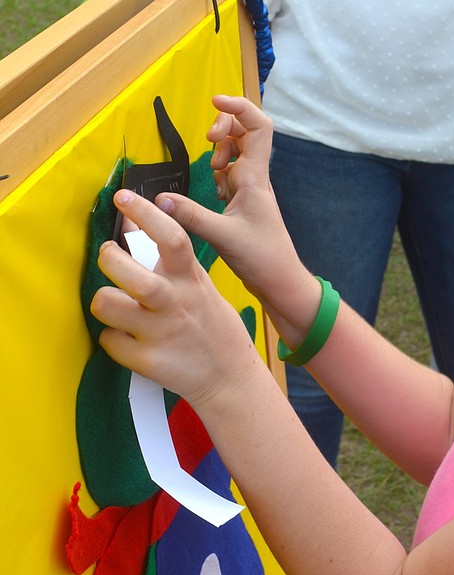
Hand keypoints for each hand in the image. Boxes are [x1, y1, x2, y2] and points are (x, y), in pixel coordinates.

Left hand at [93, 191, 259, 408]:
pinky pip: (109, 341)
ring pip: (107, 305)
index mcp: (190, 279)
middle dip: (107, 258)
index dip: (145, 214)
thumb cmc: (209, 325)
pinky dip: (112, 339)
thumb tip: (131, 224)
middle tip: (107, 257)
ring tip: (111, 303)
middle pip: (128, 271)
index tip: (123, 198)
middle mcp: (174, 302)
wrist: (229, 376)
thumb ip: (170, 261)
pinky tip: (126, 339)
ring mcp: (160, 332)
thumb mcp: (199, 286)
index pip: (171, 237)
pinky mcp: (147, 361)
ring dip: (102, 301)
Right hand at [154, 94, 312, 314]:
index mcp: (255, 177)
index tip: (214, 101)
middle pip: (244, 131)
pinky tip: (215, 193)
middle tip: (207, 140)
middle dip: (223, 127)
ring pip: (235, 152)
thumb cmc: (262, 258)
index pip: (258, 126)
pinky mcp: (242, 202)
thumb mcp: (222, 236)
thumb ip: (189, 216)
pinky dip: (218, 173)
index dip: (238, 107)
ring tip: (212, 171)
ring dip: (219, 151)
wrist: (280, 281)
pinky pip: (229, 174)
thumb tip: (156, 200)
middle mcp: (254, 177)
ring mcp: (249, 188)